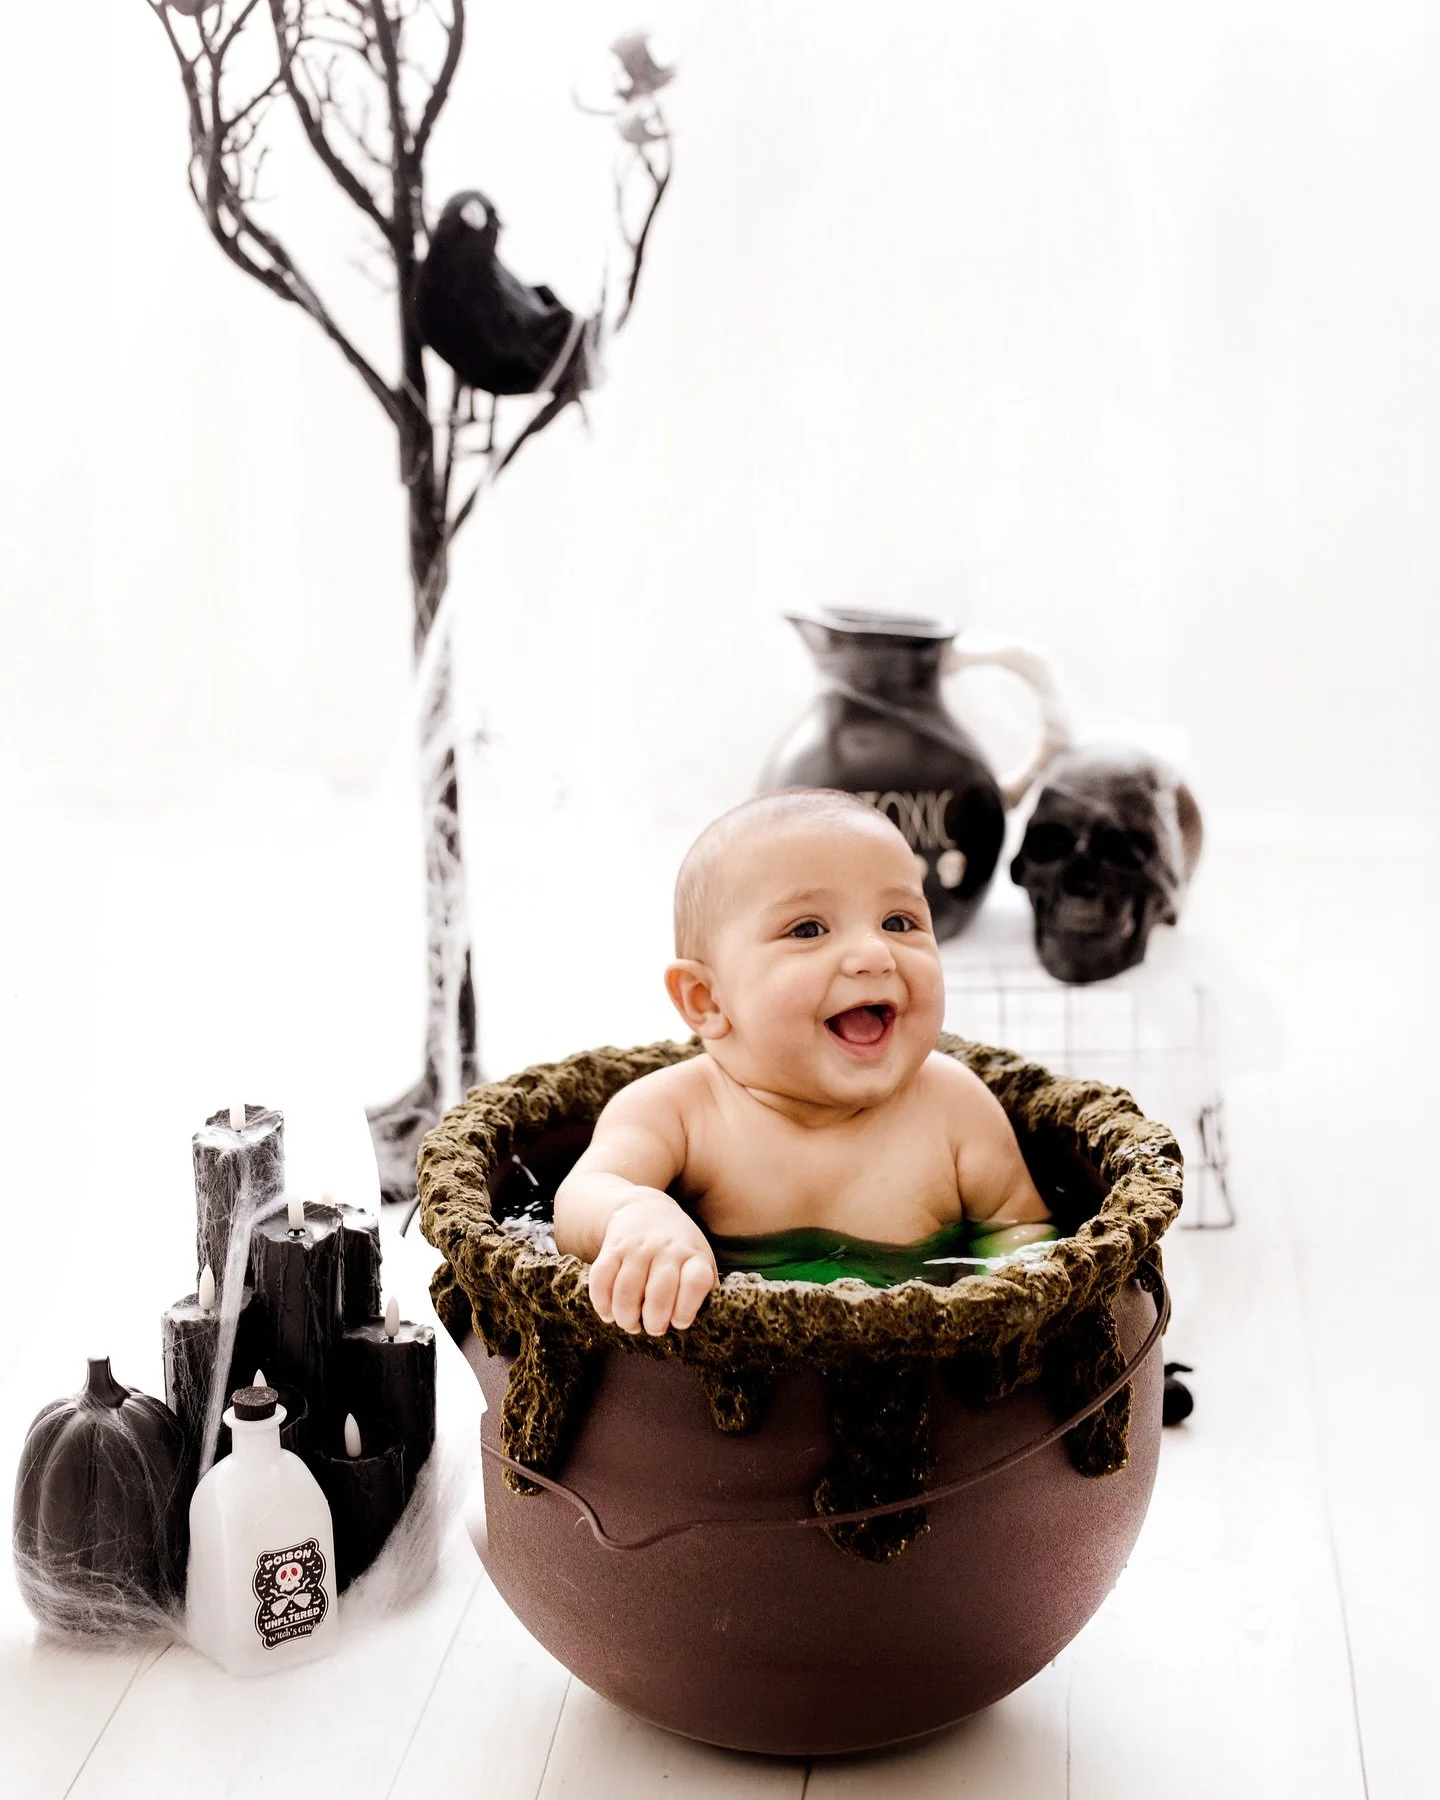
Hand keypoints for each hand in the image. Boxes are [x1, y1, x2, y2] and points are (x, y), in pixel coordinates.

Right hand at [588, 1191, 717, 1334]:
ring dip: (626, 1316)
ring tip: (630, 1324)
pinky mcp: (612, 1247)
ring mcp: (637, 1247)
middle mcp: (666, 1249)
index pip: (695, 1281)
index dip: (687, 1308)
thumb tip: (704, 1324)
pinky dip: (602, 1302)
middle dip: (654, 1321)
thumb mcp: (699, 1260)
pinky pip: (601, 1279)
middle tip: (653, 1329)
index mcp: (693, 1255)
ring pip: (626, 1289)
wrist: (646, 1210)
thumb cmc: (678, 1248)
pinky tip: (608, 1313)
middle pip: (659, 1291)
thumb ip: (704, 1289)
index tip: (679, 1322)